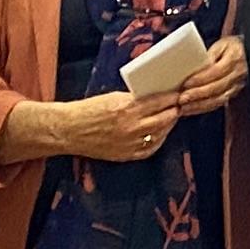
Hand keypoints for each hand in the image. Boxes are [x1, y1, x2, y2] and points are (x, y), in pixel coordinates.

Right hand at [46, 90, 181, 163]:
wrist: (70, 130)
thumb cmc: (89, 110)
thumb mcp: (113, 97)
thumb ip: (134, 99)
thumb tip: (153, 96)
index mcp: (128, 108)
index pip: (160, 101)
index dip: (172, 97)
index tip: (179, 93)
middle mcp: (132, 126)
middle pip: (165, 118)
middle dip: (174, 110)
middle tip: (179, 105)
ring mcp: (130, 143)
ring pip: (160, 134)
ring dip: (168, 125)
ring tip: (171, 118)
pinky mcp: (126, 155)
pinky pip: (150, 149)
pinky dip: (158, 140)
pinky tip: (161, 134)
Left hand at [171, 36, 249, 119]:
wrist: (245, 54)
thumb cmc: (230, 48)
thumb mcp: (220, 45)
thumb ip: (209, 55)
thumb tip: (196, 66)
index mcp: (234, 59)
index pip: (216, 71)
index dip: (201, 78)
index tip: (187, 83)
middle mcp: (237, 74)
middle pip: (216, 88)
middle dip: (198, 94)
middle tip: (182, 98)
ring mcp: (236, 86)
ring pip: (217, 99)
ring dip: (199, 104)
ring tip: (184, 106)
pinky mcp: (233, 94)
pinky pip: (218, 104)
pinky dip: (203, 108)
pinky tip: (191, 109)